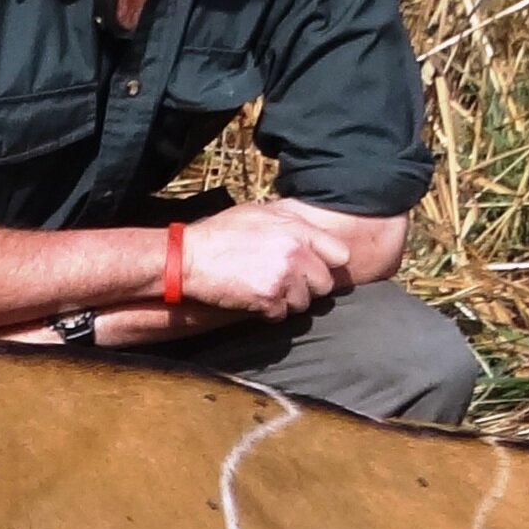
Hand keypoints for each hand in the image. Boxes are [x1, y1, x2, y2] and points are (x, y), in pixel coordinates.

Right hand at [172, 203, 355, 321]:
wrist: (189, 257)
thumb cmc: (220, 233)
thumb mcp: (258, 213)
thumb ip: (289, 221)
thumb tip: (308, 227)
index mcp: (297, 229)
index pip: (339, 254)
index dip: (326, 264)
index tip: (313, 268)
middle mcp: (296, 253)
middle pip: (325, 283)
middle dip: (307, 286)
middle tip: (285, 283)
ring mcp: (284, 277)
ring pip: (304, 302)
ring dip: (287, 301)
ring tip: (265, 289)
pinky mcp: (269, 299)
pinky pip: (282, 315)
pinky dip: (268, 312)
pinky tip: (252, 298)